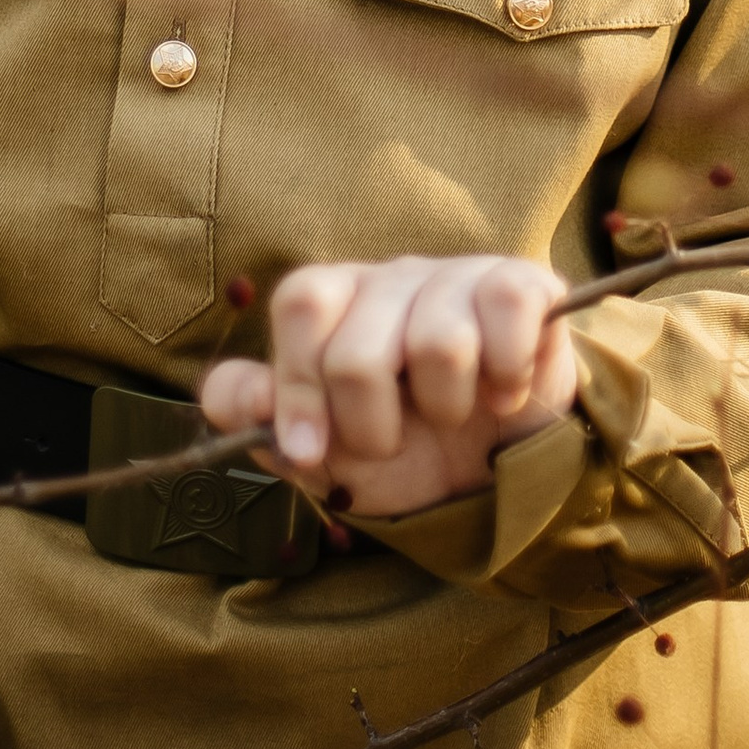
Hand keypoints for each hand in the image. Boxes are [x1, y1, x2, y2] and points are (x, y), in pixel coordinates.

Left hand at [199, 252, 576, 517]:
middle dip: (370, 425)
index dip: (298, 385)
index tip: (310, 452)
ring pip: (439, 341)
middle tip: (392, 440)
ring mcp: (458, 275)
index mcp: (338, 302)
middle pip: (358, 349)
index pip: (300, 303)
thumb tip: (225, 398)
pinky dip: (506, 374)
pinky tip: (503, 393)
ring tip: (453, 415)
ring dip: (446, 406)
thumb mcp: (324, 450)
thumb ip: (259, 418)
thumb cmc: (403, 449)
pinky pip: (508, 309)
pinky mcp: (522, 284)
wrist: (495, 472)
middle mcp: (393, 279)